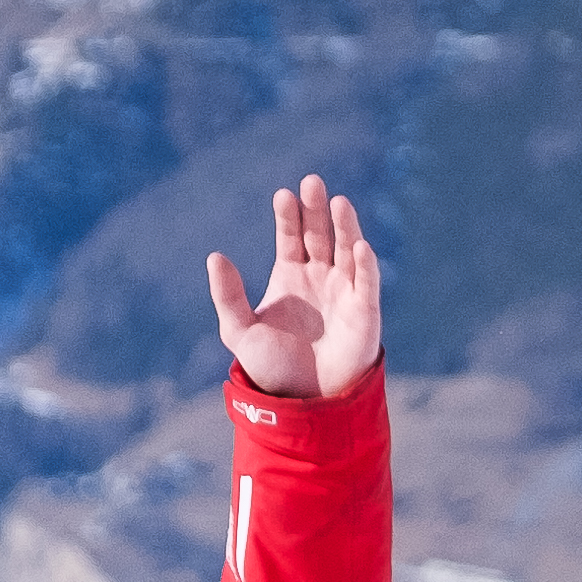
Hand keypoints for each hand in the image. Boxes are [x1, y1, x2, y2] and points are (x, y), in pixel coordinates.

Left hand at [209, 175, 380, 400]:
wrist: (301, 399)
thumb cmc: (271, 365)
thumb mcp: (240, 330)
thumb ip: (227, 295)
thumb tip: (214, 256)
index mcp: (290, 274)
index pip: (290, 236)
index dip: (288, 216)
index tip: (283, 195)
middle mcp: (319, 275)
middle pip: (320, 234)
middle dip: (316, 209)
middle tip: (312, 182)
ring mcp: (344, 289)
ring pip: (346, 249)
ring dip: (345, 226)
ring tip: (337, 202)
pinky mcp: (364, 310)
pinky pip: (366, 283)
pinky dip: (365, 265)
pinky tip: (359, 247)